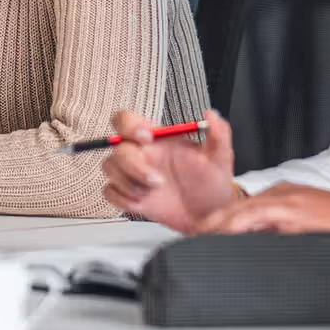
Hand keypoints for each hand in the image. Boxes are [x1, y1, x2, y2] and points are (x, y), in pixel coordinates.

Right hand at [100, 108, 238, 232]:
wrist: (210, 215)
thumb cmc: (212, 183)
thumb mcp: (220, 157)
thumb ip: (219, 133)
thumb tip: (212, 114)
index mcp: (157, 139)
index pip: (127, 120)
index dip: (129, 125)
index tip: (146, 138)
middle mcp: (141, 154)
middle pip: (115, 147)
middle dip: (133, 165)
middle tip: (156, 180)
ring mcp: (133, 175)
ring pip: (109, 168)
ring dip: (128, 182)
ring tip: (152, 192)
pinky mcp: (129, 196)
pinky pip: (109, 192)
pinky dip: (122, 198)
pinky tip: (142, 202)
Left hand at [195, 183, 329, 250]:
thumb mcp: (306, 227)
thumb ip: (281, 232)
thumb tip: (258, 247)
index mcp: (282, 196)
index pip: (242, 208)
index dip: (219, 221)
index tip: (203, 233)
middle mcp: (281, 193)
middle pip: (236, 207)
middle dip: (212, 222)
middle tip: (191, 236)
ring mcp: (287, 199)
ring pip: (241, 210)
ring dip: (218, 224)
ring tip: (199, 237)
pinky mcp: (295, 210)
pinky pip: (258, 216)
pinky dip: (238, 225)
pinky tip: (226, 233)